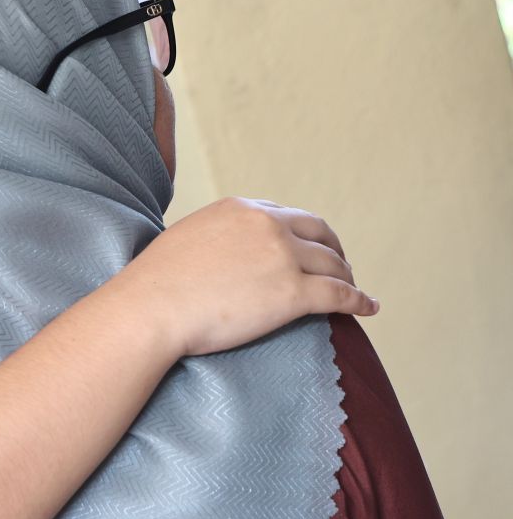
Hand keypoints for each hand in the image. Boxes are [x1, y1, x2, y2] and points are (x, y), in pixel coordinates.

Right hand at [115, 197, 377, 357]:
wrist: (149, 309)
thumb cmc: (154, 284)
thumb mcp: (186, 238)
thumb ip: (213, 237)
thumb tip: (217, 255)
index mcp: (241, 208)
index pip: (285, 215)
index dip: (303, 233)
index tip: (306, 248)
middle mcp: (267, 225)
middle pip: (318, 232)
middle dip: (333, 249)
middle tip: (338, 266)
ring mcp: (282, 257)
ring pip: (332, 264)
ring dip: (346, 276)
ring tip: (351, 289)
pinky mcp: (291, 293)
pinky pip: (338, 294)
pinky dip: (359, 301)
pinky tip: (368, 307)